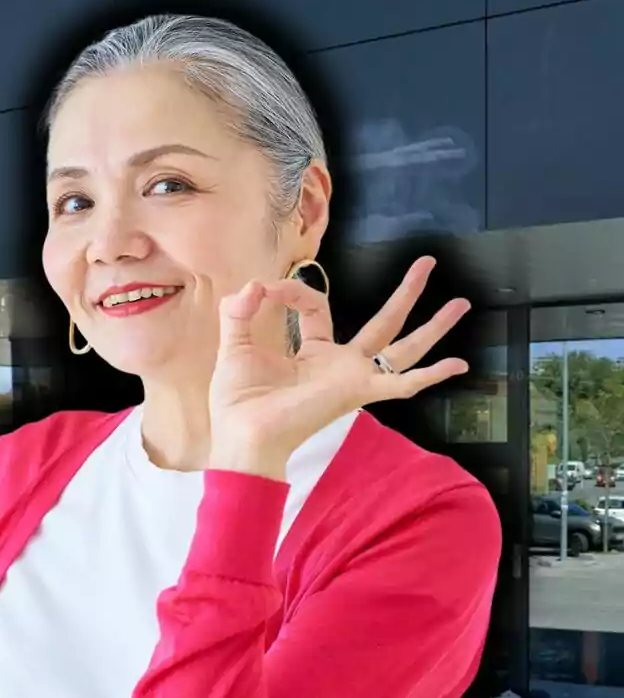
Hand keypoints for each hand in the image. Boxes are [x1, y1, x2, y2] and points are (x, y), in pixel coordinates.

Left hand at [207, 256, 469, 478]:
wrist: (242, 434)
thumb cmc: (238, 401)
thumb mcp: (236, 346)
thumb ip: (239, 312)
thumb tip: (254, 285)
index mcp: (313, 353)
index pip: (318, 305)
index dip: (292, 290)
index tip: (265, 289)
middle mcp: (340, 365)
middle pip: (383, 323)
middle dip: (406, 294)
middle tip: (428, 262)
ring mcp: (353, 378)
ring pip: (402, 348)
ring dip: (432, 326)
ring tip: (461, 302)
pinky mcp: (357, 391)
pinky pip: (401, 384)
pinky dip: (430, 375)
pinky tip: (458, 364)